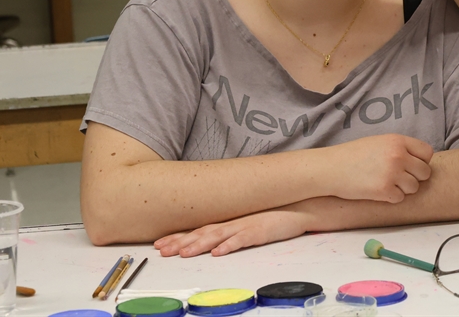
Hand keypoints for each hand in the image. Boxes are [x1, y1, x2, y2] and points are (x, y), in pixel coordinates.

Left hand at [154, 208, 310, 257]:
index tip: (159, 244)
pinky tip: (218, 252)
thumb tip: (212, 241)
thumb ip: (230, 229)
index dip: (177, 236)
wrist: (299, 206)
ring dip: (199, 244)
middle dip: (180, 241)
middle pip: (202, 232)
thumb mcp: (247, 222)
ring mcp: (246, 225)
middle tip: (161, 250)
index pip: (198, 229)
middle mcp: (233, 222)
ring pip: (218, 235)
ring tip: (183, 252)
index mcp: (228, 221)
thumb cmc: (274, 216)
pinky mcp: (260, 230)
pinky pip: (242, 239)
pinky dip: (230, 245)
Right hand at [324, 134, 433, 203]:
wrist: (331, 167)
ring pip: (414, 187)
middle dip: (415, 178)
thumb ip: (399, 148)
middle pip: (424, 172)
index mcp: (398, 141)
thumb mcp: (379, 142)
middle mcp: (398, 155)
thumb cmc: (353, 155)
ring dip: (403, 189)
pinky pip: (400, 198)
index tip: (410, 166)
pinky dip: (391, 197)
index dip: (421, 161)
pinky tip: (378, 190)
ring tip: (386, 183)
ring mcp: (392, 173)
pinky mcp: (384, 190)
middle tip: (399, 178)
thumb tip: (420, 161)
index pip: (427, 153)